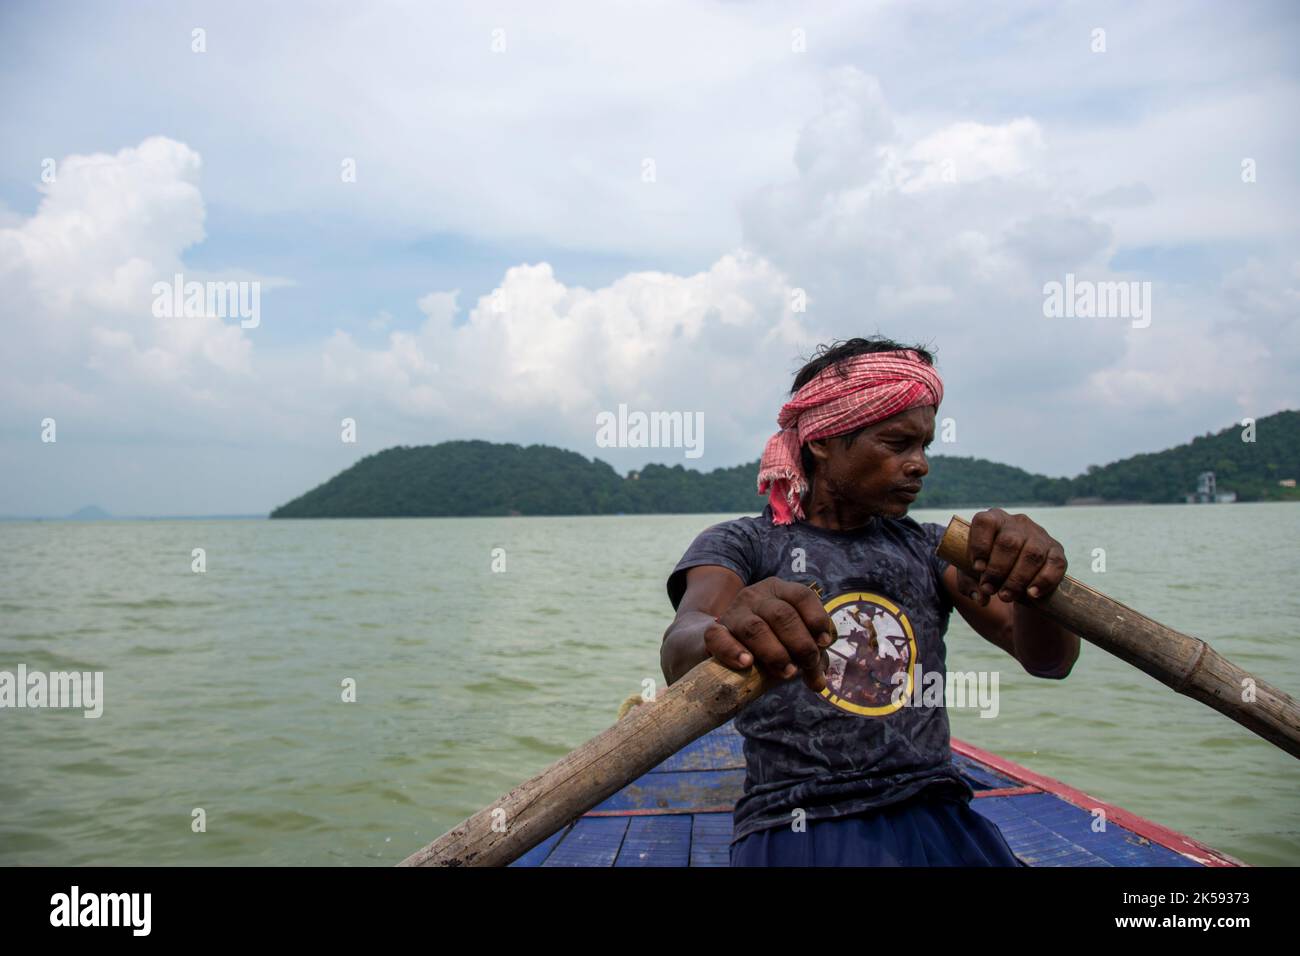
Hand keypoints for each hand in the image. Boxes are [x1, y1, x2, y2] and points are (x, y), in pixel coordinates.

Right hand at [706, 577, 835, 690]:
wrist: (724, 642)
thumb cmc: (768, 642)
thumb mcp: (792, 644)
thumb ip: (810, 660)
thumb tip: (819, 684)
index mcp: (778, 591)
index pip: (802, 595)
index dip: (816, 619)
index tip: (824, 643)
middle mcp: (755, 596)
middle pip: (782, 614)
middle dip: (800, 643)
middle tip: (807, 665)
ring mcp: (733, 613)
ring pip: (755, 628)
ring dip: (775, 653)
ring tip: (786, 672)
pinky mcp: (714, 632)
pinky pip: (719, 637)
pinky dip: (733, 651)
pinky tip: (747, 663)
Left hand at [958, 508, 1066, 606]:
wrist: (1017, 579)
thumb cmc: (989, 570)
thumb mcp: (972, 574)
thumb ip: (969, 583)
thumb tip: (980, 597)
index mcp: (993, 520)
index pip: (985, 522)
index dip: (980, 546)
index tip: (977, 568)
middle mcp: (1017, 523)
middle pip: (1009, 542)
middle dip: (997, 570)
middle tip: (990, 589)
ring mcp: (1040, 535)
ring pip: (1032, 554)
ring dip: (1017, 579)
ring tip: (1006, 596)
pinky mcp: (1057, 551)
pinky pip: (1055, 564)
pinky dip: (1043, 581)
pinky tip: (1031, 594)